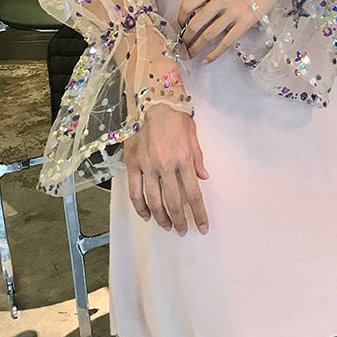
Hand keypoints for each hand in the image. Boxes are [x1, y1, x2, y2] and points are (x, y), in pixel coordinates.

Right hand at [123, 103, 209, 235]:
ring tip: (167, 226)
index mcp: (184, 160)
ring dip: (161, 217)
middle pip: (174, 202)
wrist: (153, 105)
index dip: (199, 214)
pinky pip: (135, 192)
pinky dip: (140, 207)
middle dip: (180, 220)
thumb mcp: (193, 137)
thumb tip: (203, 178)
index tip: (202, 228)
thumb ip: (198, 160)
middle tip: (183, 231)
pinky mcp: (133, 164)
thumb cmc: (177, 120)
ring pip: (154, 201)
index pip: (193, 194)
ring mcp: (147, 167)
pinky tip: (146, 215)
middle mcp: (166, 166)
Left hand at [177, 0, 295, 64]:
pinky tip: (206, 60)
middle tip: (183, 45)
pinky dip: (214, 54)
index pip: (188, 4)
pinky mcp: (245, 22)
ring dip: (196, 48)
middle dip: (186, 38)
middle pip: (196, 23)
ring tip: (190, 54)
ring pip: (208, 35)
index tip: (180, 26)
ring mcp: (234, 10)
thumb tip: (193, 16)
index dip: (180, 18)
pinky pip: (225, 42)